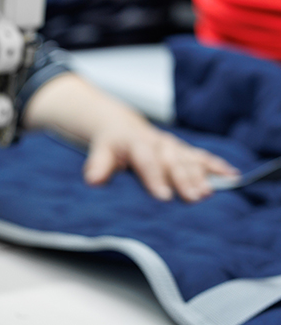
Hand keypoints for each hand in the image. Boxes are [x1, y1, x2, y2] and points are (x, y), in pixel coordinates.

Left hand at [84, 121, 239, 201]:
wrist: (120, 126)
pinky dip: (217, 166)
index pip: (147, 161)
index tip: (163, 196)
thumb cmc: (110, 145)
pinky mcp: (182, 150)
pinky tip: (231, 177)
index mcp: (136, 143)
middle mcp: (158, 143)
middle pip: (173, 162)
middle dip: (184, 180)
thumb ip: (98, 165)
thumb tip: (93, 180)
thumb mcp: (99, 152)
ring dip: (201, 176)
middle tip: (194, 197)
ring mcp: (172, 146)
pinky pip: (202, 157)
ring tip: (209, 192)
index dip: (155, 178)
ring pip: (189, 160)